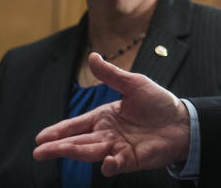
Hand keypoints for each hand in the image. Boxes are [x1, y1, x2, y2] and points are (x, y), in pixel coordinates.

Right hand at [33, 52, 190, 175]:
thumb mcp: (134, 83)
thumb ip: (112, 75)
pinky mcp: (130, 160)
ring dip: (74, 153)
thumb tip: (92, 56)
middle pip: (78, 141)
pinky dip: (110, 165)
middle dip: (58, 147)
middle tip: (38, 152)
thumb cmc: (158, 103)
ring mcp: (117, 148)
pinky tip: (106, 163)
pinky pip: (116, 164)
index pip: (76, 125)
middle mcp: (106, 135)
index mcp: (104, 117)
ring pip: (91, 152)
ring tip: (56, 153)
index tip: (40, 137)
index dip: (58, 131)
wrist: (183, 121)